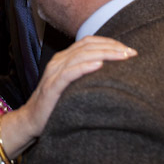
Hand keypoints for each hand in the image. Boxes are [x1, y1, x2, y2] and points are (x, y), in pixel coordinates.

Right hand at [4, 36, 136, 155]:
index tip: (129, 50)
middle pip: (87, 46)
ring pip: (80, 56)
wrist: (32, 120)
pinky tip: (99, 65)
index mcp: (64, 59)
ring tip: (122, 56)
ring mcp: (54, 73)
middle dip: (111, 47)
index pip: (89, 42)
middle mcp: (58, 62)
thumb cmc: (56, 105)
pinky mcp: (51, 87)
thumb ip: (86, 75)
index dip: (109, 42)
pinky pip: (69, 73)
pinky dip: (85, 67)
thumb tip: (113, 73)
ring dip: (104, 54)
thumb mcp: (73, 85)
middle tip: (131, 53)